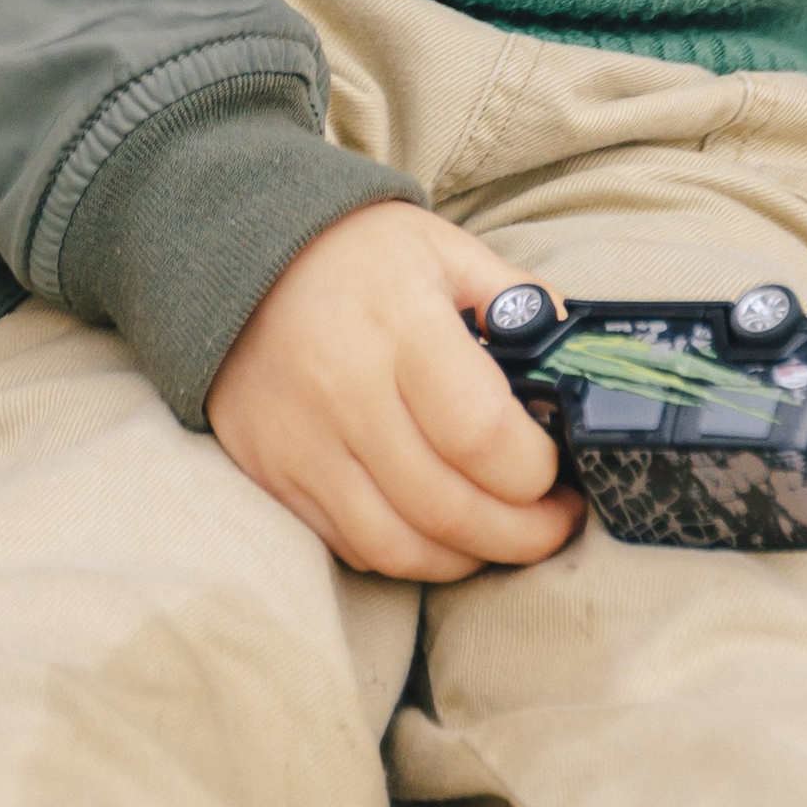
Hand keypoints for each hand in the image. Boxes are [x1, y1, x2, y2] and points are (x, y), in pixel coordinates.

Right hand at [206, 201, 583, 581]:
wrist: (230, 251)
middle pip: (449, 508)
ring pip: (399, 546)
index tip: (559, 469)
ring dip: (467, 558)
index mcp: (400, 325)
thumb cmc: (354, 251)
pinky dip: (406, 556)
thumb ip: (514, 299)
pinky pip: (350, 546)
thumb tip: (576, 356)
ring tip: (502, 538)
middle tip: (554, 524)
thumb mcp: (442, 247)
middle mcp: (347, 391)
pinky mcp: (274, 473)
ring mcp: (303, 442)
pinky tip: (438, 533)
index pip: (481, 435)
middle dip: (522, 536)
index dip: (535, 473)